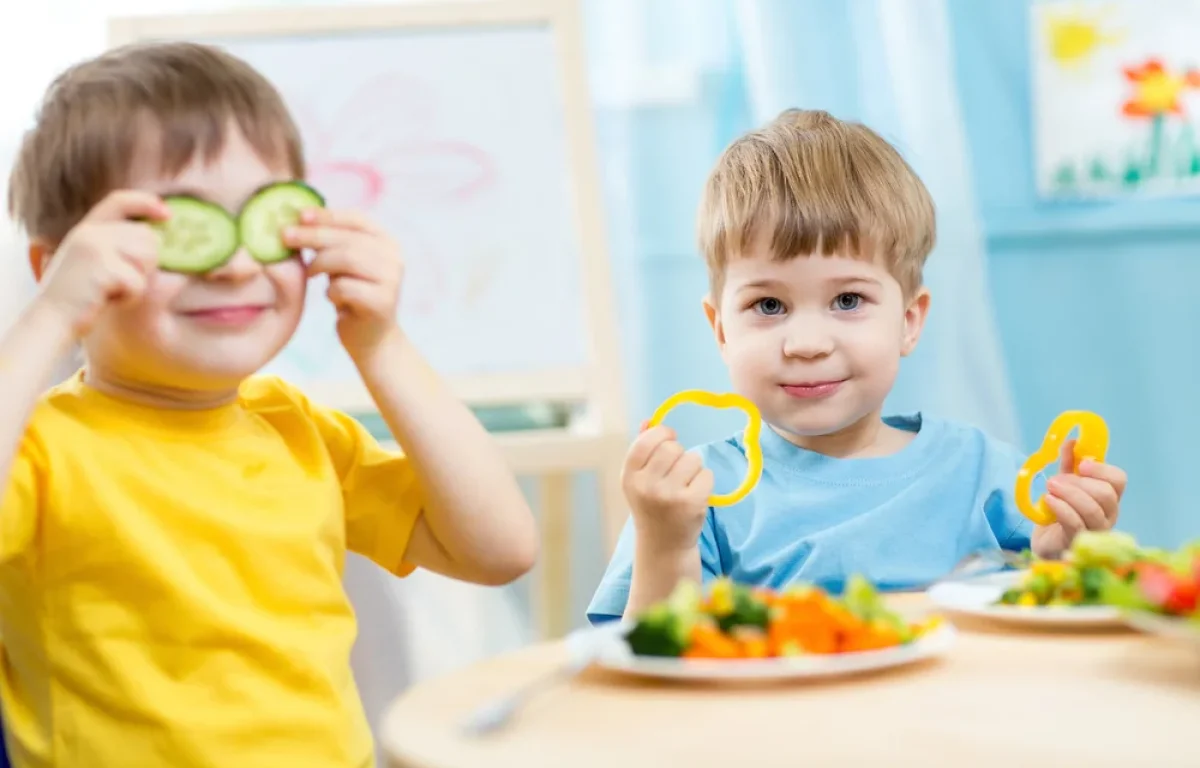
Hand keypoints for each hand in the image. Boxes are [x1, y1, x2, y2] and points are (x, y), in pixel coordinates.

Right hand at [33, 190, 166, 338]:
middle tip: (120, 281)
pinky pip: (139, 282)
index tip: (167, 213)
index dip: (146, 203)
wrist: (50, 319)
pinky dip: (130, 297)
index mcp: (87, 228)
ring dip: (139, 280)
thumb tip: (157, 238)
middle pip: (147, 236)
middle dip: (147, 263)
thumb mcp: (91, 261)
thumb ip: (116, 245)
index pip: (120, 200)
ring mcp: (95, 248)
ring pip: (148, 258)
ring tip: (112, 290)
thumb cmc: (78, 296)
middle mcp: (90, 232)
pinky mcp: (103, 268)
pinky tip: (107, 300)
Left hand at [285, 208, 402, 356]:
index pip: (355, 219)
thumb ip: (332, 241)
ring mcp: (391, 280)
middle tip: (285, 237)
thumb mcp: (343, 263)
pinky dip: (331, 292)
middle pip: (348, 238)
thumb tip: (298, 217)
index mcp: (387, 242)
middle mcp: (394, 257)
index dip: (327, 215)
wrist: (372, 338)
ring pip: (346, 259)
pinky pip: (345, 287)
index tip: (299, 215)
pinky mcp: (383, 302)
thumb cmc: (352, 294)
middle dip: (313, 236)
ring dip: (320, 264)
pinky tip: (333, 298)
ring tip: (309, 274)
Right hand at [622, 423, 713, 552]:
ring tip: (685, 484)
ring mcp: (669, 496)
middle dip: (679, 452)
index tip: (669, 437)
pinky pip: (706, 474)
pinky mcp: (692, 503)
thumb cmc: (652, 506)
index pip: (645, 441)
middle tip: (677, 469)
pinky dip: (705, 481)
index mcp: (630, 477)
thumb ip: (642, 449)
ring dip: (693, 467)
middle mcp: (646, 486)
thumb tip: (649, 420)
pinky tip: (695, 493)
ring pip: (692, 458)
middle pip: (672, 447)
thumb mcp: (639, 480)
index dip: (661, 433)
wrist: (663, 545)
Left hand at [1031, 437, 1127, 557]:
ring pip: (1092, 510)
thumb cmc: (1060, 512)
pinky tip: (1048, 501)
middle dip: (1079, 483)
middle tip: (1055, 480)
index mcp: (1108, 497)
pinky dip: (1062, 509)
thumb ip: (1069, 464)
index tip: (1082, 464)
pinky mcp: (1078, 542)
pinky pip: (1076, 524)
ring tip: (1049, 487)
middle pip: (1106, 495)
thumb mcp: (1065, 484)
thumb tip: (1071, 441)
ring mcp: (1095, 530)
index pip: (1118, 480)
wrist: (1046, 542)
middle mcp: (1108, 514)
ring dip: (1069, 494)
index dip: (1102, 470)